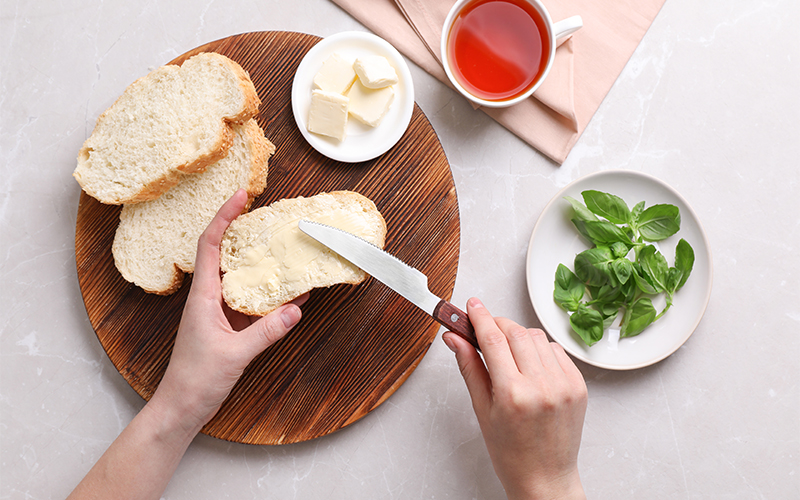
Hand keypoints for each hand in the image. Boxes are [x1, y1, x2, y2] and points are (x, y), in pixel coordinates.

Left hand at [148, 189, 307, 432]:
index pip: (209, 246)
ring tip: (285, 248)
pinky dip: (270, 296)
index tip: (240, 196)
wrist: (182, 407)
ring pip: (241, 278)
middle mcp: (209, 298)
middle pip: (225, 254)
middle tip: (269, 215)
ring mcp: (218, 312)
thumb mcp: (235, 354)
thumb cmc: (197, 380)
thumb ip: (266, 331)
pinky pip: (251, 302)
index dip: (223, 217)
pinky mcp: (229, 326)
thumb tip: (295, 309)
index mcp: (202, 297)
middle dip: (245, 232)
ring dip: (261, 264)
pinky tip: (293, 295)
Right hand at [442, 298, 586, 499]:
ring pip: (537, 337)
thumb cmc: (510, 452)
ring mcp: (564, 384)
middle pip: (516, 332)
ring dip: (519, 336)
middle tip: (484, 327)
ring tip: (508, 354)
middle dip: (497, 324)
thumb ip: (469, 367)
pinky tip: (530, 365)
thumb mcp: (482, 410)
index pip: (492, 339)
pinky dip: (540, 350)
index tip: (471, 305)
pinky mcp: (578, 385)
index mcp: (512, 394)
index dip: (479, 317)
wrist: (545, 478)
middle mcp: (541, 386)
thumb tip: (453, 337)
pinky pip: (556, 351)